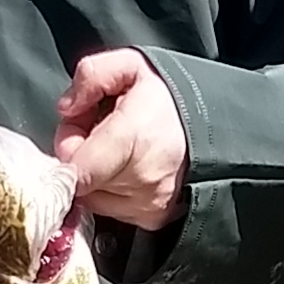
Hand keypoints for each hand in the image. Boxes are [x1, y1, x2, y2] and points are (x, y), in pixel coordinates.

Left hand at [53, 46, 188, 230]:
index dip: (67, 145)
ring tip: (118, 148)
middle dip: (81, 154)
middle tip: (101, 130)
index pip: (76, 168)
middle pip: (79, 181)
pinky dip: (112, 190)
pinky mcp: (152, 219)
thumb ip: (92, 75)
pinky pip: (111, 210)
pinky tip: (130, 167)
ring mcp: (148, 203)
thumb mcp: (132, 65)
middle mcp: (141, 177)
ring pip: (92, 197)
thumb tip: (66, 108)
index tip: (78, 126)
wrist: (217, 126)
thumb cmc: (170, 96)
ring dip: (95, 175)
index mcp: (132, 136)